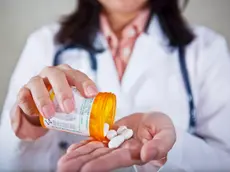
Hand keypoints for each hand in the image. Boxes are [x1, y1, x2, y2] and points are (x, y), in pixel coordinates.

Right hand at [11, 64, 97, 137]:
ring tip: (50, 115)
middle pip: (58, 75)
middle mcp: (52, 74)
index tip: (92, 94)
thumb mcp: (74, 103)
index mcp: (68, 75)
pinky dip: (29, 105)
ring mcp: (36, 81)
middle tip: (69, 108)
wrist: (39, 108)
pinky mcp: (23, 91)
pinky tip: (35, 114)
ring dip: (44, 99)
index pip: (78, 75)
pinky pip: (23, 96)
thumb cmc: (60, 104)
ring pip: (37, 83)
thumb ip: (85, 107)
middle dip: (64, 91)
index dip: (85, 83)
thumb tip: (103, 123)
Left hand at [57, 112, 175, 171]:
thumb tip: (147, 155)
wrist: (153, 118)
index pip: (116, 160)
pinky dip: (83, 146)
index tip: (85, 170)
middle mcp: (121, 150)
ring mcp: (113, 143)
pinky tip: (71, 150)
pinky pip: (95, 141)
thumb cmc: (162, 127)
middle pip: (99, 158)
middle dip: (81, 164)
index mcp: (134, 152)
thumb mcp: (167, 134)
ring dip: (78, 156)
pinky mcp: (109, 134)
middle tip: (62, 168)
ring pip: (94, 150)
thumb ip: (160, 145)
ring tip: (62, 162)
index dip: (101, 165)